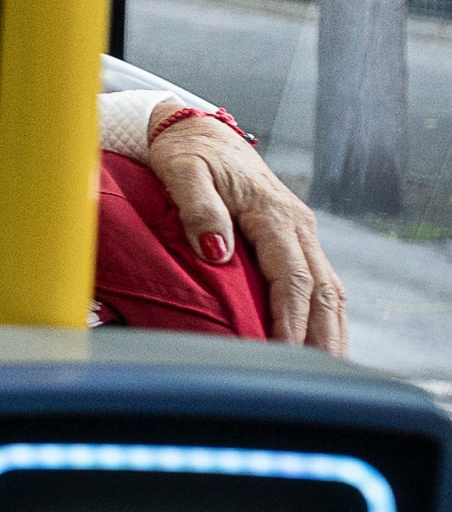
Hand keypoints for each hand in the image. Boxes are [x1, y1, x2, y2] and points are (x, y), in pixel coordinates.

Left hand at [143, 106, 345, 352]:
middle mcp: (297, 226)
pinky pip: (317, 284)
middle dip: (322, 336)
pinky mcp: (294, 241)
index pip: (291, 276)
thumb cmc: (186, 153)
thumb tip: (216, 254)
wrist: (199, 132)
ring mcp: (301, 234)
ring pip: (328, 290)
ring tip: (325, 373)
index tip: (284, 352)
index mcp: (274, 213)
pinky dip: (321, 316)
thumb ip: (198, 209)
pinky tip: (315, 345)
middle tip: (318, 379)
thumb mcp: (182, 172)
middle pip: (322, 291)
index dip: (290, 317)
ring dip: (330, 331)